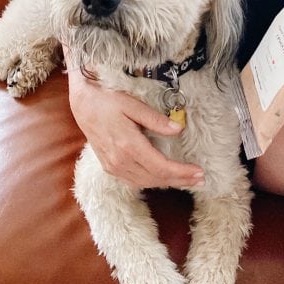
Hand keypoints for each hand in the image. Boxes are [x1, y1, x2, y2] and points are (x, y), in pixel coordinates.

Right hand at [67, 66, 204, 189]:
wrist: (82, 104)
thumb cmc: (107, 99)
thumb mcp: (132, 104)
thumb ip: (155, 119)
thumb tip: (178, 129)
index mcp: (128, 145)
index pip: (161, 167)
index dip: (182, 172)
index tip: (199, 172)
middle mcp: (120, 161)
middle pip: (156, 178)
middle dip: (180, 180)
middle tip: (200, 179)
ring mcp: (113, 166)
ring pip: (145, 182)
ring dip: (167, 183)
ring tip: (186, 180)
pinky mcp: (109, 167)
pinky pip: (134, 181)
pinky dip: (151, 182)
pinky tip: (162, 178)